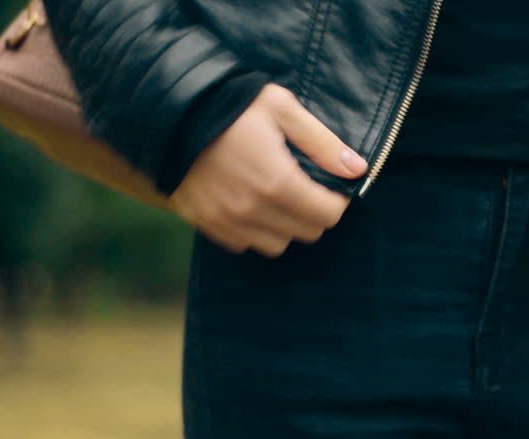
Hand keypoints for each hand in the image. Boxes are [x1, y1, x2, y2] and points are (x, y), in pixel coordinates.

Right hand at [171, 84, 366, 256]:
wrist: (170, 110)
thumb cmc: (232, 104)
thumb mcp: (283, 110)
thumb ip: (323, 143)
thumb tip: (358, 169)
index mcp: (277, 182)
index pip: (327, 215)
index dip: (337, 201)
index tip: (332, 185)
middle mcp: (252, 210)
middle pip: (306, 232)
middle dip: (315, 212)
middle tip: (307, 187)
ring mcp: (226, 220)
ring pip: (277, 244)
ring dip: (286, 225)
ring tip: (280, 196)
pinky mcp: (205, 223)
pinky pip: (244, 243)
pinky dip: (255, 230)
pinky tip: (253, 203)